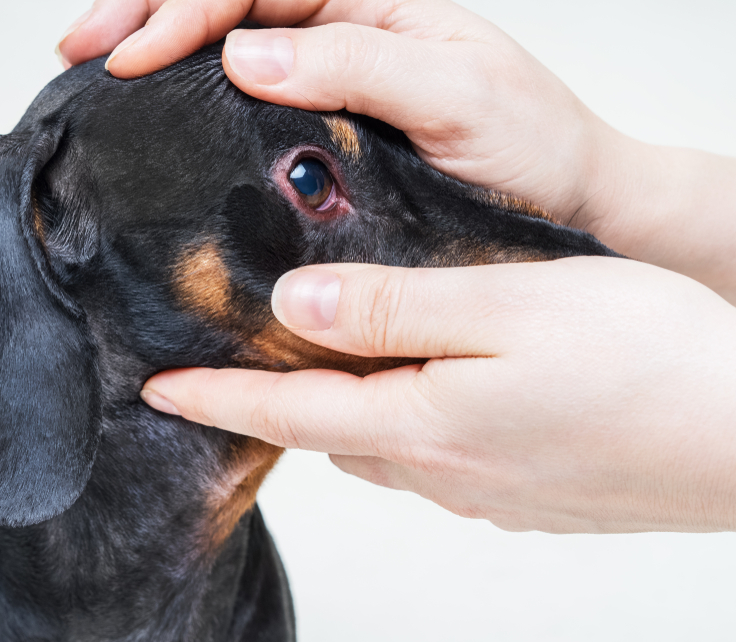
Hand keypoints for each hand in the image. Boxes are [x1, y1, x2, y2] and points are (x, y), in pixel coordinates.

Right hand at [58, 0, 735, 302]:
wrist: (568, 204)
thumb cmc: (530, 144)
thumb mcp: (457, 93)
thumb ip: (358, 64)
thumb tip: (245, 54)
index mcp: (368, 0)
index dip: (182, 7)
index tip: (129, 55)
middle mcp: (337, 30)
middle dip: (142, 7)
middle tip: (78, 46)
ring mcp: (322, 80)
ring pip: (219, 40)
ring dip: (151, 42)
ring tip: (92, 64)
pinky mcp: (316, 133)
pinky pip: (237, 100)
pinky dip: (185, 98)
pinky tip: (151, 113)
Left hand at [140, 258, 735, 532]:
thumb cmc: (644, 360)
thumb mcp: (508, 305)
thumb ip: (393, 308)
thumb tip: (294, 310)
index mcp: (422, 422)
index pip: (287, 414)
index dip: (215, 399)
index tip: (157, 391)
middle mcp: (442, 470)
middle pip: (329, 434)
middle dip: (277, 405)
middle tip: (242, 365)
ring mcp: (486, 491)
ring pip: (383, 446)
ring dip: (345, 412)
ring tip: (332, 368)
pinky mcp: (527, 496)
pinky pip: (437, 459)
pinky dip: (408, 424)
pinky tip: (431, 393)